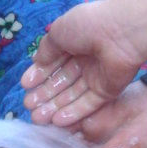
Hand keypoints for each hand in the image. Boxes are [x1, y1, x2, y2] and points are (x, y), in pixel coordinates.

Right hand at [21, 0, 146, 126]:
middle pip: (62, 81)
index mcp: (75, 41)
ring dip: (55, 107)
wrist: (120, 34)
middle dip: (44, 94)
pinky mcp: (107, 91)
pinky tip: (57, 121)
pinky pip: (88, 104)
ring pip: (72, 95)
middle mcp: (85, 60)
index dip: (39, 74)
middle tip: (28, 106)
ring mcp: (97, 77)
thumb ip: (47, 49)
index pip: (53, 61)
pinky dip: (74, 113)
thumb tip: (37, 61)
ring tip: (37, 118)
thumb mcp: (59, 31)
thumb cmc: (87, 26)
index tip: (25, 86)